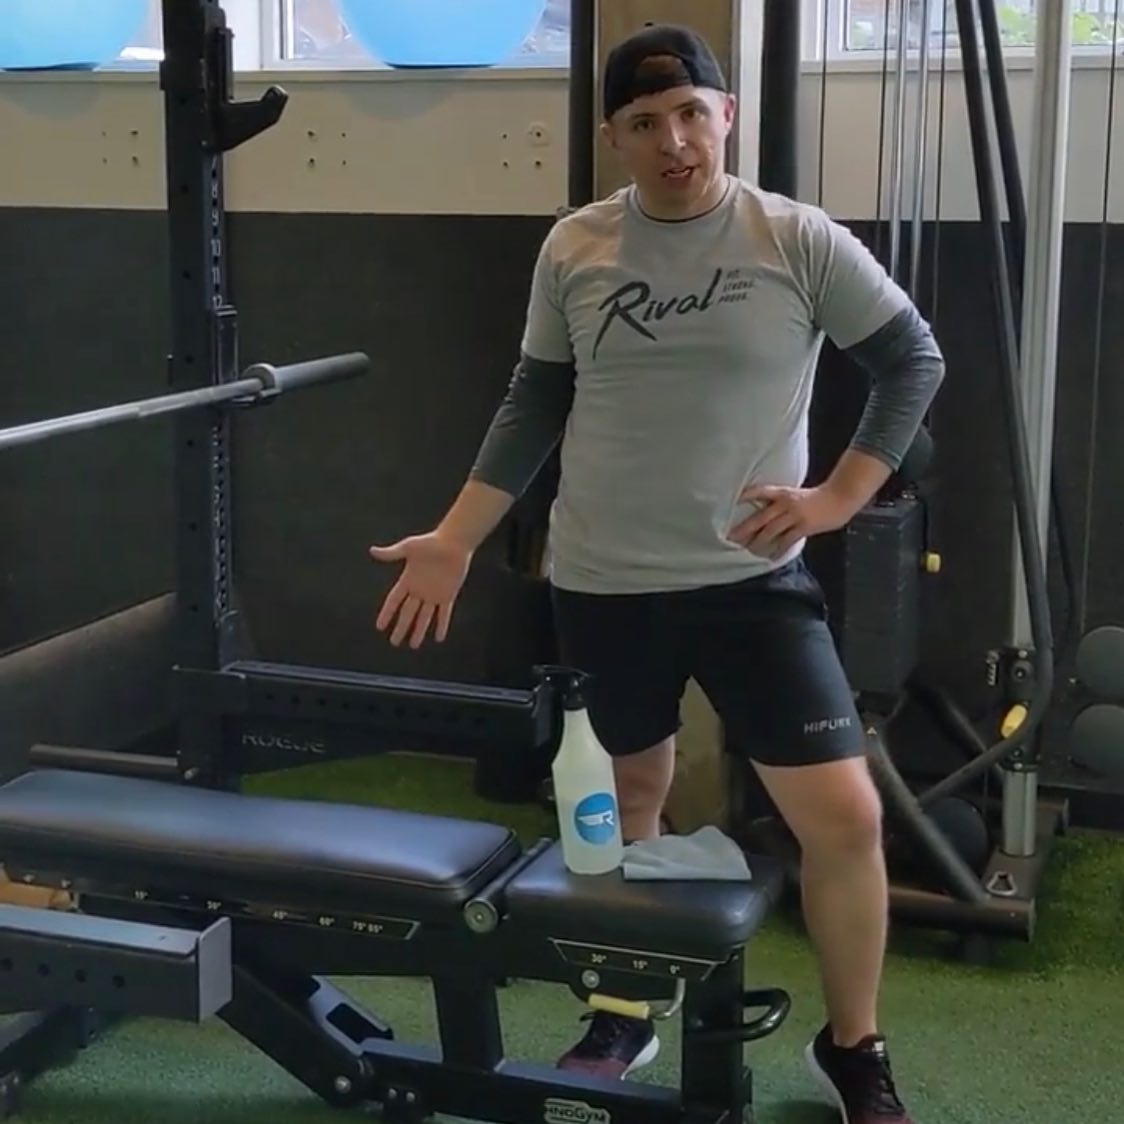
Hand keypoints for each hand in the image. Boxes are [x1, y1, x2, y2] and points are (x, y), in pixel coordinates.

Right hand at [369, 531, 472, 648]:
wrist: (454, 542)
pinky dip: (441, 625)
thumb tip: (372, 551)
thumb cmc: (431, 542)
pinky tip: (438, 637)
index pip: (394, 601)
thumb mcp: (408, 547)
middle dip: (401, 628)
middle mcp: (419, 590)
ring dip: (419, 631)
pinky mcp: (447, 595)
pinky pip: (443, 614)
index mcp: (408, 579)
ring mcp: (433, 594)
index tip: (379, 626)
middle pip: (407, 613)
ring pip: (424, 617)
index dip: (387, 613)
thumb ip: (391, 553)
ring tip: (413, 645)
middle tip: (394, 642)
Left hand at [728, 483, 857, 558]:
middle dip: (744, 529)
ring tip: (748, 550)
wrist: (838, 498)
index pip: (760, 492)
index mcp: (782, 493)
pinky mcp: (804, 527)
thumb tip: (762, 516)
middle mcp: (785, 503)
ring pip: (771, 531)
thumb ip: (779, 503)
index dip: (746, 496)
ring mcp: (794, 515)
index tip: (731, 502)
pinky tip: (771, 557)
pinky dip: (778, 550)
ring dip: (758, 542)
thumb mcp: (794, 495)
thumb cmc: (815, 498)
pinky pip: (787, 541)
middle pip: (760, 517)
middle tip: (731, 538)